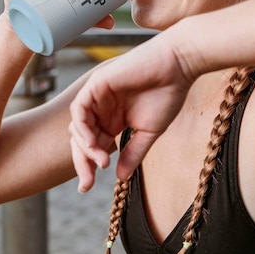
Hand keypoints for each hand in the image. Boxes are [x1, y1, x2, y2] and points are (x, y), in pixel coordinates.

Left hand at [68, 32, 194, 191]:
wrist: (177, 66)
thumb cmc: (167, 94)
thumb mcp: (149, 132)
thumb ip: (133, 153)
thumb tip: (119, 177)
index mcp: (113, 120)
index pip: (93, 146)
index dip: (88, 167)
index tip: (88, 187)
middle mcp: (102, 109)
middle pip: (81, 140)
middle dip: (81, 163)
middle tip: (87, 183)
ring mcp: (97, 96)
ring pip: (77, 127)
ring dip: (84, 148)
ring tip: (100, 161)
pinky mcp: (96, 84)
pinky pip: (79, 109)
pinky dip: (82, 128)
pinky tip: (94, 143)